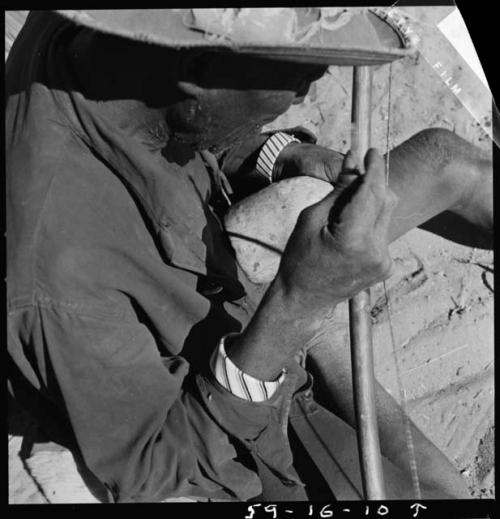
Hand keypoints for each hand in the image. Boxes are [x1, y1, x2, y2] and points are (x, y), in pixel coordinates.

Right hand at [276, 148, 397, 314]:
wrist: (302, 298)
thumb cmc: (299, 258)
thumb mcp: (311, 218)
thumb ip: (338, 190)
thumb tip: (354, 162)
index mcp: (354, 239)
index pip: (373, 191)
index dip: (374, 167)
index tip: (371, 152)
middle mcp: (375, 250)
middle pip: (386, 200)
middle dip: (373, 183)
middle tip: (354, 177)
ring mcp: (383, 261)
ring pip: (386, 214)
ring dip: (371, 203)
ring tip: (345, 212)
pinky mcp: (385, 266)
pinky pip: (383, 231)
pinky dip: (370, 222)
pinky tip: (351, 231)